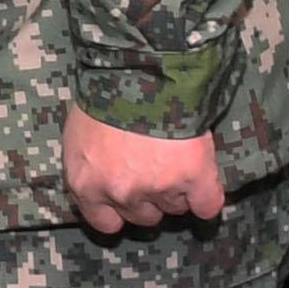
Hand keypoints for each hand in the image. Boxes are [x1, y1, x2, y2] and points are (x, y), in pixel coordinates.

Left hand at [63, 104, 224, 234]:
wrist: (139, 66)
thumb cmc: (103, 90)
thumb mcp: (81, 129)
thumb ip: (91, 161)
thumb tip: (102, 170)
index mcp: (86, 184)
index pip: (104, 221)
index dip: (119, 210)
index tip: (127, 198)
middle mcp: (120, 193)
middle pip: (143, 216)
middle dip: (149, 195)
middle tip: (154, 164)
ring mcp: (157, 188)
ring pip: (175, 207)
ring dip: (178, 189)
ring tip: (175, 154)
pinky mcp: (192, 178)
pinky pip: (207, 205)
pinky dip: (207, 198)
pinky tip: (204, 185)